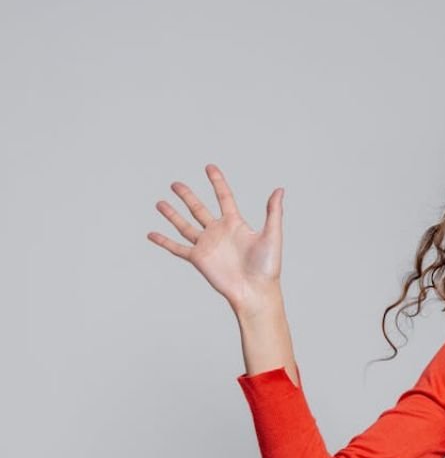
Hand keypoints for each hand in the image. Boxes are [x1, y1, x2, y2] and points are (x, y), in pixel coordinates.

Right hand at [147, 164, 284, 314]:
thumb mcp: (272, 235)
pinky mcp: (198, 258)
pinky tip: (151, 234)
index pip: (224, 197)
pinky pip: (177, 248)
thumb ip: (273, 212)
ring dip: (172, 214)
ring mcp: (207, 245)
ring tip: (159, 203)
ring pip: (184, 225)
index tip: (209, 167)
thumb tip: (280, 189)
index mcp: (236, 224)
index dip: (216, 181)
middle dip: (187, 196)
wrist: (255, 290)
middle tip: (175, 184)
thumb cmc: (268, 266)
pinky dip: (163, 241)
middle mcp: (219, 232)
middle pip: (199, 208)